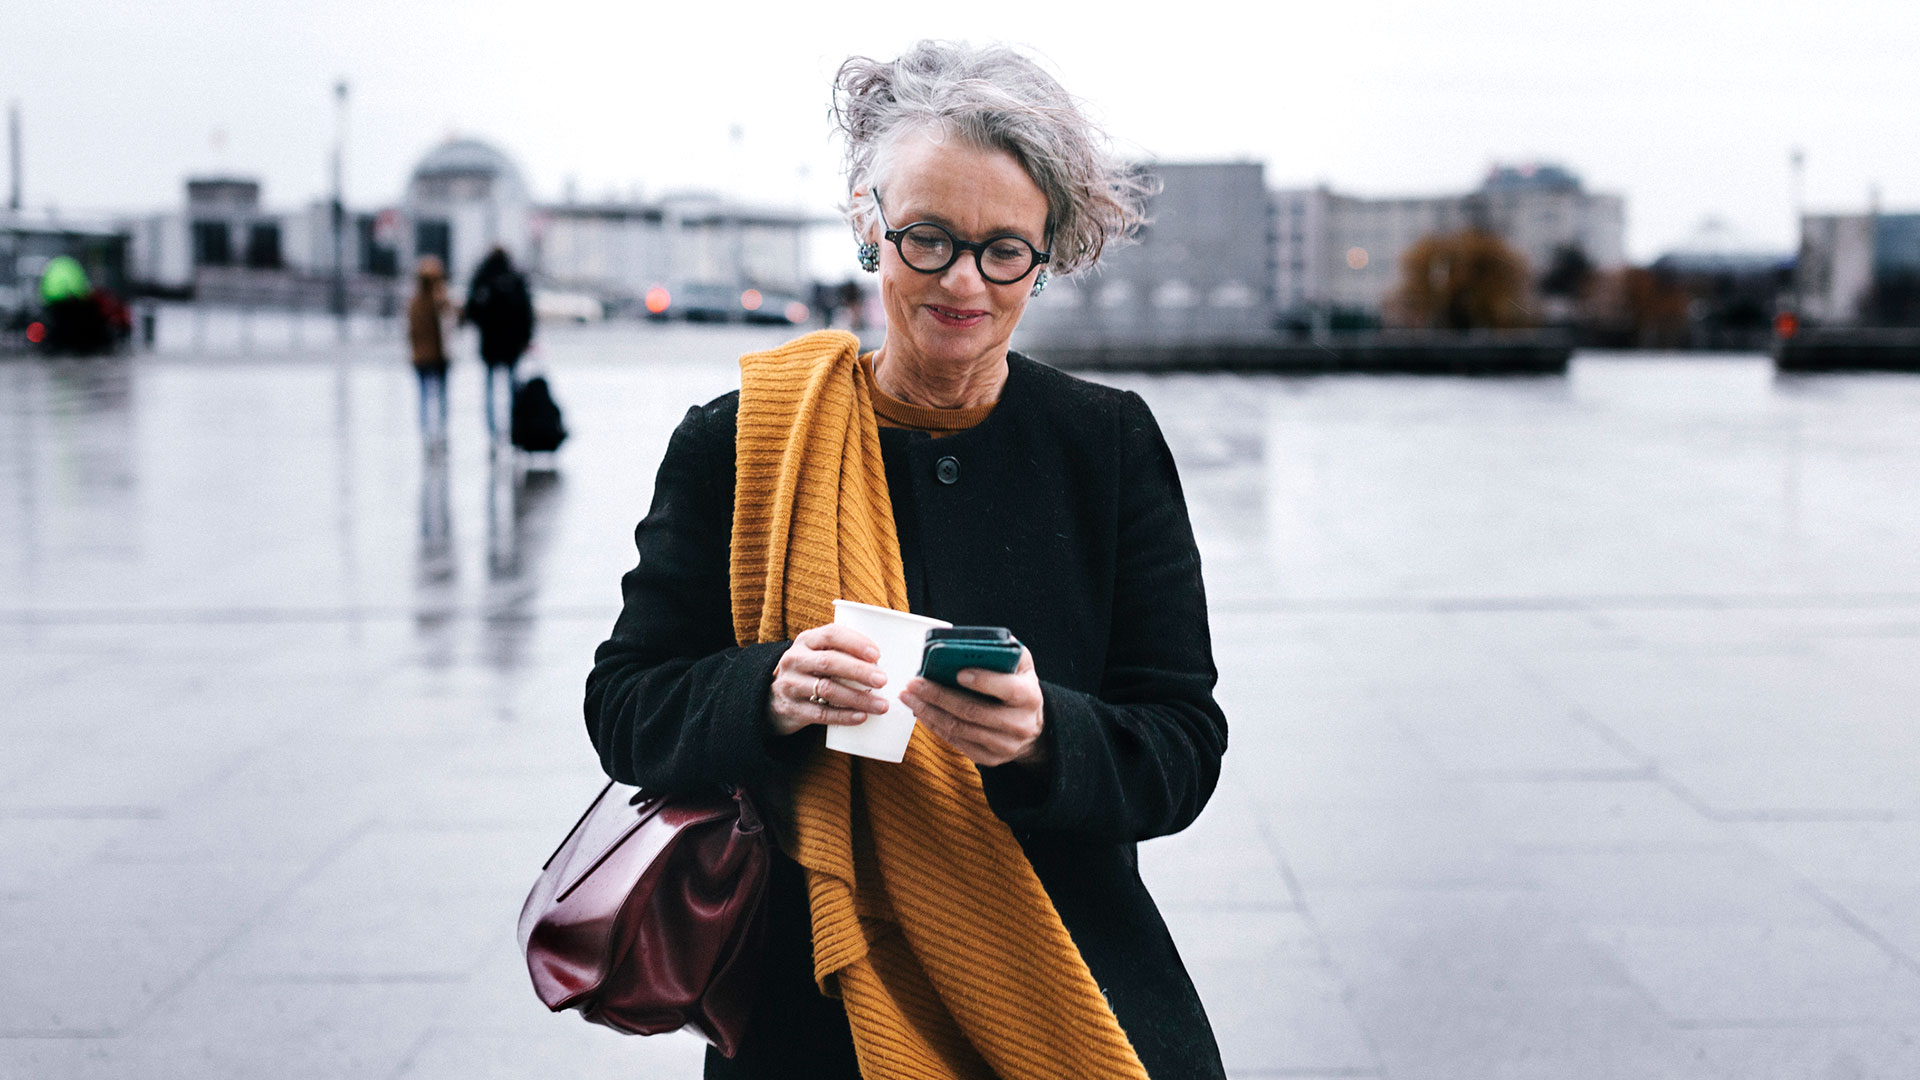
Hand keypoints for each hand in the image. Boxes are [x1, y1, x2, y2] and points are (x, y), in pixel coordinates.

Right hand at [767, 624, 891, 737]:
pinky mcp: (792, 709)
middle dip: (859, 671)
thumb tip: (888, 660)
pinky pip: (820, 713)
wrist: (773, 699)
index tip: (878, 654)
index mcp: (806, 640)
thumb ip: (843, 653)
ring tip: (881, 705)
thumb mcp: (817, 655)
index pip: (831, 634)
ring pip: (827, 689)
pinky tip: (861, 717)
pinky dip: (843, 716)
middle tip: (883, 680)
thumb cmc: (809, 672)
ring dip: (858, 697)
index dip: (855, 643)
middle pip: (830, 662)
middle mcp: (795, 659)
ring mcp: (790, 684)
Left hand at [899, 648, 1045, 767]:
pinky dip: (934, 726)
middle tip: (915, 683)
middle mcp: (1020, 724)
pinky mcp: (990, 758)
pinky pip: (956, 742)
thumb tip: (973, 641)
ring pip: (959, 729)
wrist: (1031, 725)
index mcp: (1030, 696)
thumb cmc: (1019, 686)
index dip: (982, 681)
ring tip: (910, 696)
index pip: (1007, 688)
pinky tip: (921, 711)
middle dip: (939, 696)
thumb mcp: (1021, 665)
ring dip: (929, 712)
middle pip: (973, 711)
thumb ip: (1004, 651)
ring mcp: (1005, 745)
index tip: (957, 672)